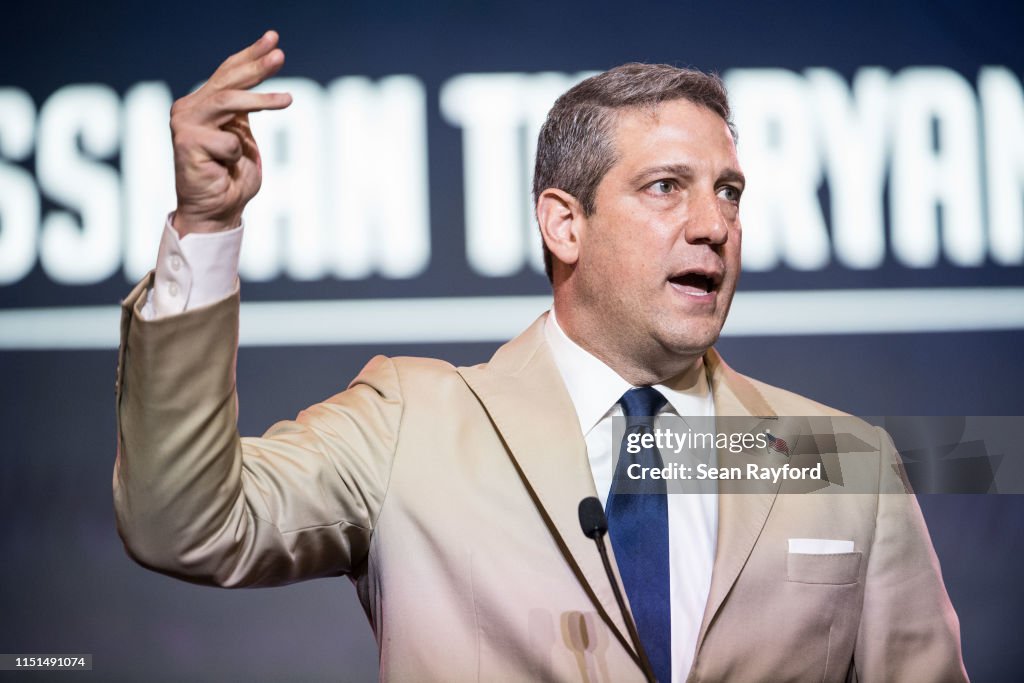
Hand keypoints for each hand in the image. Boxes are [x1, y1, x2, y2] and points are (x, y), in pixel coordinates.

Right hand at [170, 30, 291, 235]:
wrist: (217, 212)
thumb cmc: (232, 179)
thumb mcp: (244, 138)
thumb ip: (243, 114)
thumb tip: (255, 79)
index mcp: (204, 105)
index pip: (228, 73)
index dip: (250, 56)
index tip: (273, 39)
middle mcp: (190, 109)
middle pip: (228, 80)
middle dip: (256, 66)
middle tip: (280, 55)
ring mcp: (185, 123)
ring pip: (228, 101)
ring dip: (261, 100)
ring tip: (288, 100)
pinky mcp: (186, 142)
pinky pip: (229, 141)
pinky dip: (236, 155)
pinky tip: (223, 167)